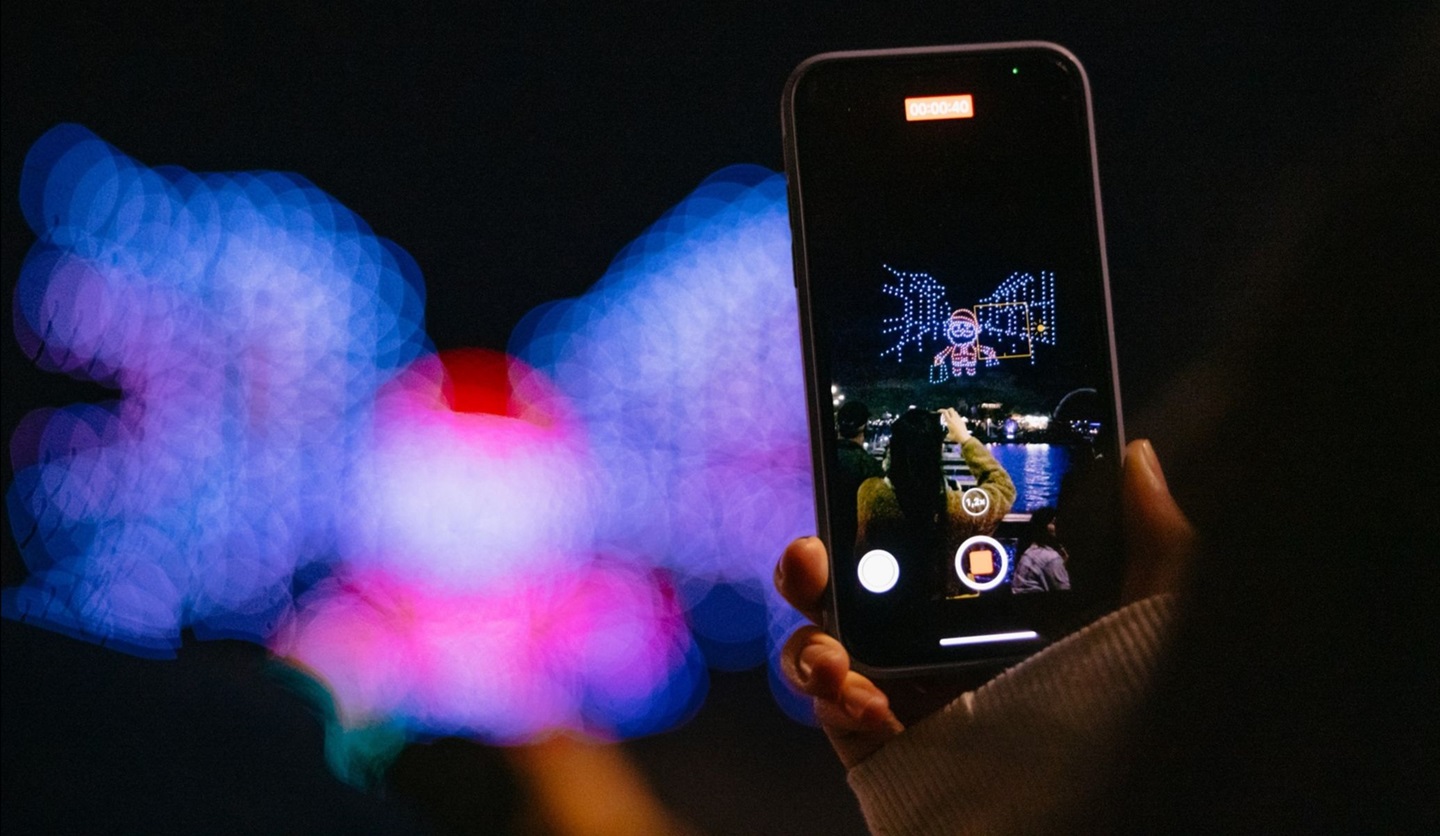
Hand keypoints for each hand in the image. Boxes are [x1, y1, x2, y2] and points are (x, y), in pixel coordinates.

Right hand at [775, 438, 1193, 767]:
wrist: (1093, 817)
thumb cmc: (1125, 722)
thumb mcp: (1151, 621)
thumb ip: (1152, 540)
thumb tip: (1138, 457)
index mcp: (990, 603)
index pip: (924, 540)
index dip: (885, 506)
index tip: (870, 480)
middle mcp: (937, 640)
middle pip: (854, 582)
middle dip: (816, 557)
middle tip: (816, 550)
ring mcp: (902, 688)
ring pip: (821, 639)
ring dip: (809, 630)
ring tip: (828, 635)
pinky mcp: (878, 739)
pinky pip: (827, 706)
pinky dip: (828, 691)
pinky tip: (864, 696)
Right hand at [940, 407, 970, 443]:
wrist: (964, 438)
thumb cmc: (956, 437)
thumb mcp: (948, 436)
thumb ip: (946, 433)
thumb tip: (946, 434)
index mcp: (950, 421)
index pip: (945, 412)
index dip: (941, 410)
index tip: (938, 411)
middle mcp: (954, 418)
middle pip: (951, 409)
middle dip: (947, 410)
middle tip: (944, 414)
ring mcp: (959, 419)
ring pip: (955, 412)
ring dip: (951, 413)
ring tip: (949, 418)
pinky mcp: (962, 421)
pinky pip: (958, 416)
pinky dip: (954, 416)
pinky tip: (953, 421)